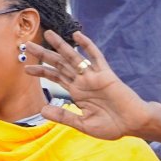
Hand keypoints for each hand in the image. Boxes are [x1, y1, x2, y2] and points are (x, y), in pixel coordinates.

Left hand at [24, 30, 152, 140]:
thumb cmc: (112, 126)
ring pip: (74, 57)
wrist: (133, 123)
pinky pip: (96, 57)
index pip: (55, 77)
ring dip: (61, 45)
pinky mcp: (106, 75)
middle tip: (27, 44)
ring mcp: (94, 76)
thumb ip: (64, 116)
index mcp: (77, 92)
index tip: (27, 67)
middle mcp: (83, 81)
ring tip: (48, 34)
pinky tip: (77, 35)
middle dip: (44, 54)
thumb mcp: (83, 124)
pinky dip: (87, 45)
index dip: (41, 71)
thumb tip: (42, 110)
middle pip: (60, 64)